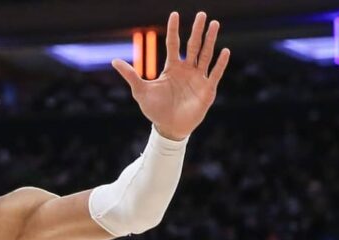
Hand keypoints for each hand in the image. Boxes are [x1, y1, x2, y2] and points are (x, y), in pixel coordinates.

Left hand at [113, 11, 229, 140]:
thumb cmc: (155, 109)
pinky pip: (215, 73)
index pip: (173, 44)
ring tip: (214, 24)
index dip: (173, 30)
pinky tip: (225, 51)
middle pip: (193, 45)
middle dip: (197, 30)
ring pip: (206, 54)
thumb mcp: (140, 91)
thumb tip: (114, 61)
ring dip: (210, 40)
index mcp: (172, 68)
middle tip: (201, 14)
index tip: (174, 14)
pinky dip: (220, 63)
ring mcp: (198, 78)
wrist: (168, 127)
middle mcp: (187, 69)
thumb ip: (130, 75)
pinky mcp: (208, 89)